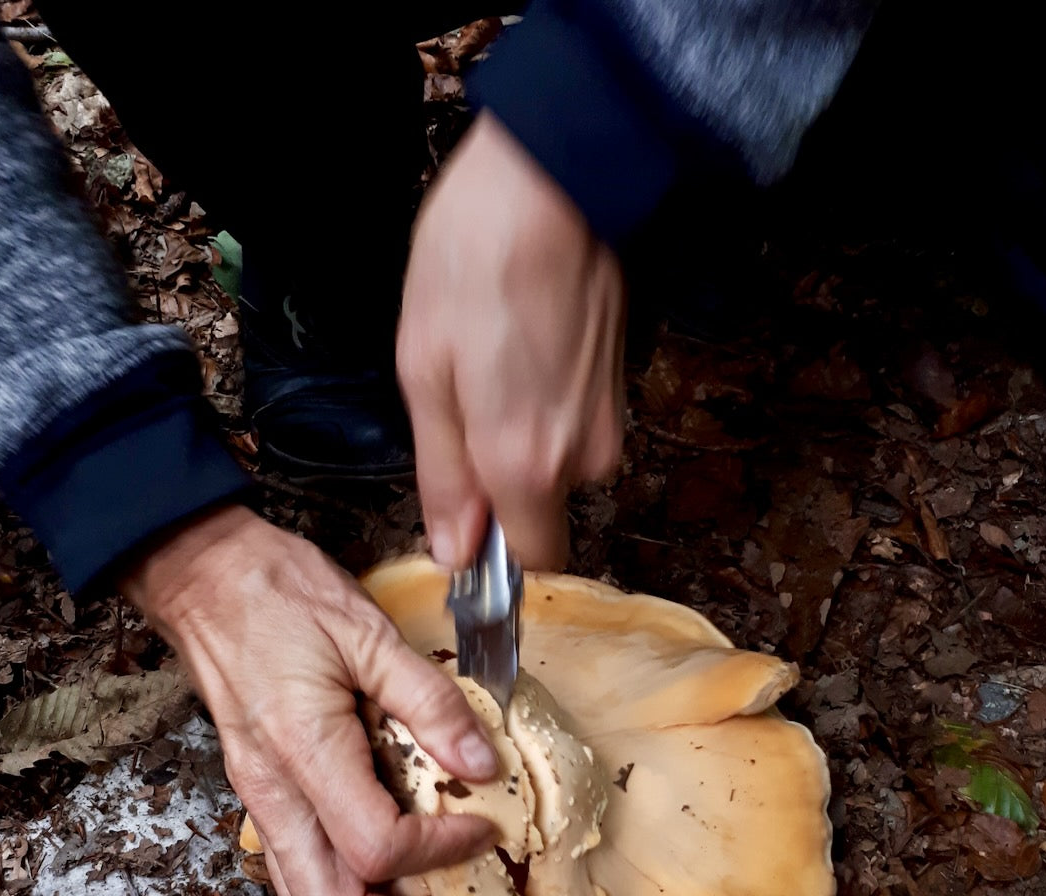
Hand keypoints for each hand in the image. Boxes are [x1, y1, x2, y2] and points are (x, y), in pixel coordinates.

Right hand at [120, 505, 497, 895]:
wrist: (203, 577)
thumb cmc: (279, 594)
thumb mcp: (368, 633)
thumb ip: (429, 701)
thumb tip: (482, 762)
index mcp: (304, 750)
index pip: (377, 845)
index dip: (440, 851)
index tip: (483, 828)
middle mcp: (273, 791)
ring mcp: (259, 798)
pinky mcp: (258, 793)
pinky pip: (290, 874)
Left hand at [398, 110, 625, 569]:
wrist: (553, 183)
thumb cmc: (476, 265)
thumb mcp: (425, 374)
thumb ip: (443, 478)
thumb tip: (454, 552)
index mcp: (524, 465)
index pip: (530, 563)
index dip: (494, 554)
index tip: (465, 526)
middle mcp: (580, 458)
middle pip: (540, 512)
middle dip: (499, 483)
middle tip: (462, 407)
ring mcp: (609, 423)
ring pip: (557, 467)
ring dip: (520, 439)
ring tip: (490, 365)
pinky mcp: (620, 390)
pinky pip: (575, 428)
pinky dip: (544, 407)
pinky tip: (520, 349)